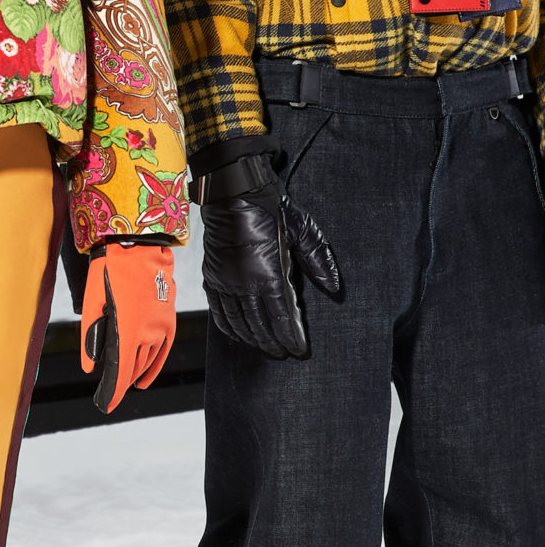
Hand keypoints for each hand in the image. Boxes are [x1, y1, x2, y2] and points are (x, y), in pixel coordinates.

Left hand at [80, 241, 176, 413]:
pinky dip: (153, 365)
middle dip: (119, 383)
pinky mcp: (168, 318)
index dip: (113, 392)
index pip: (121, 372)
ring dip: (134, 373)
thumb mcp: (92, 304)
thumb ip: (90, 338)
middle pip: (133, 368)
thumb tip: (90, 368)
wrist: (138, 244)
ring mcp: (162, 325)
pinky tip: (144, 378)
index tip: (105, 405)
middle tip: (105, 394)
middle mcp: (149, 332)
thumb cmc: (109, 271)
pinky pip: (163, 349)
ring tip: (122, 384)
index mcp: (129, 330)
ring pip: (147, 360)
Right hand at [195, 154, 339, 357]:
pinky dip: (227, 327)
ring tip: (263, 348)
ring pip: (237, 321)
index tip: (299, 351)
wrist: (232, 192)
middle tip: (283, 354)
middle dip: (272, 343)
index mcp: (269, 273)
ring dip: (251, 338)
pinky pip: (218, 310)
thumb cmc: (268, 208)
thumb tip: (334, 287)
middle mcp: (244, 283)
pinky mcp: (213, 276)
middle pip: (259, 325)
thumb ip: (319, 260)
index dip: (291, 337)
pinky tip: (236, 334)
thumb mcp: (302, 230)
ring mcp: (225, 281)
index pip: (282, 317)